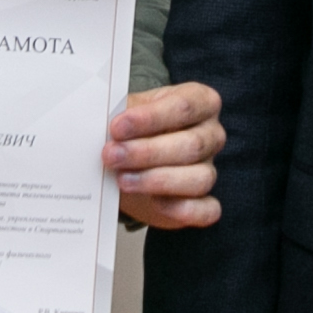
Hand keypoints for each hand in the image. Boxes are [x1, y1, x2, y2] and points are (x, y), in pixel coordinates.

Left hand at [107, 82, 226, 229]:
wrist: (131, 161)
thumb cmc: (135, 130)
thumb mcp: (128, 112)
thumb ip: (121, 115)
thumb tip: (101, 122)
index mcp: (200, 102)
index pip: (184, 106)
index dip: (151, 118)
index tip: (117, 127)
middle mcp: (211, 135)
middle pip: (192, 145)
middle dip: (147, 152)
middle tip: (111, 155)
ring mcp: (209, 169)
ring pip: (199, 179)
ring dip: (157, 180)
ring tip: (122, 180)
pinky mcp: (204, 203)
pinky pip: (206, 210)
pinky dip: (181, 209)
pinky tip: (155, 203)